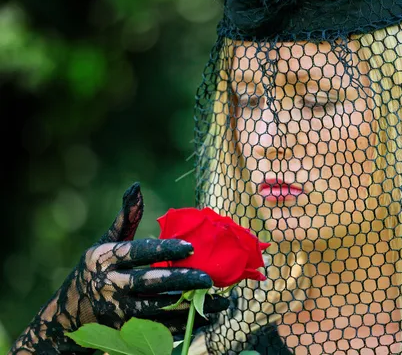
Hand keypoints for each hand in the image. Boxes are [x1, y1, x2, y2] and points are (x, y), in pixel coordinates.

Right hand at [9, 183, 227, 353]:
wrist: (68, 314)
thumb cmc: (95, 270)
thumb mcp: (104, 243)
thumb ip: (125, 218)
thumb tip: (137, 186)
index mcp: (106, 260)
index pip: (138, 252)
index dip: (165, 249)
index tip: (191, 247)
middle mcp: (111, 285)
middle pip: (151, 283)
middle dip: (183, 281)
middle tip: (209, 279)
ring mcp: (118, 311)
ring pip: (160, 310)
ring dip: (190, 307)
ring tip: (219, 301)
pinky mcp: (126, 330)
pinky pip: (159, 330)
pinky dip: (184, 325)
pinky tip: (206, 317)